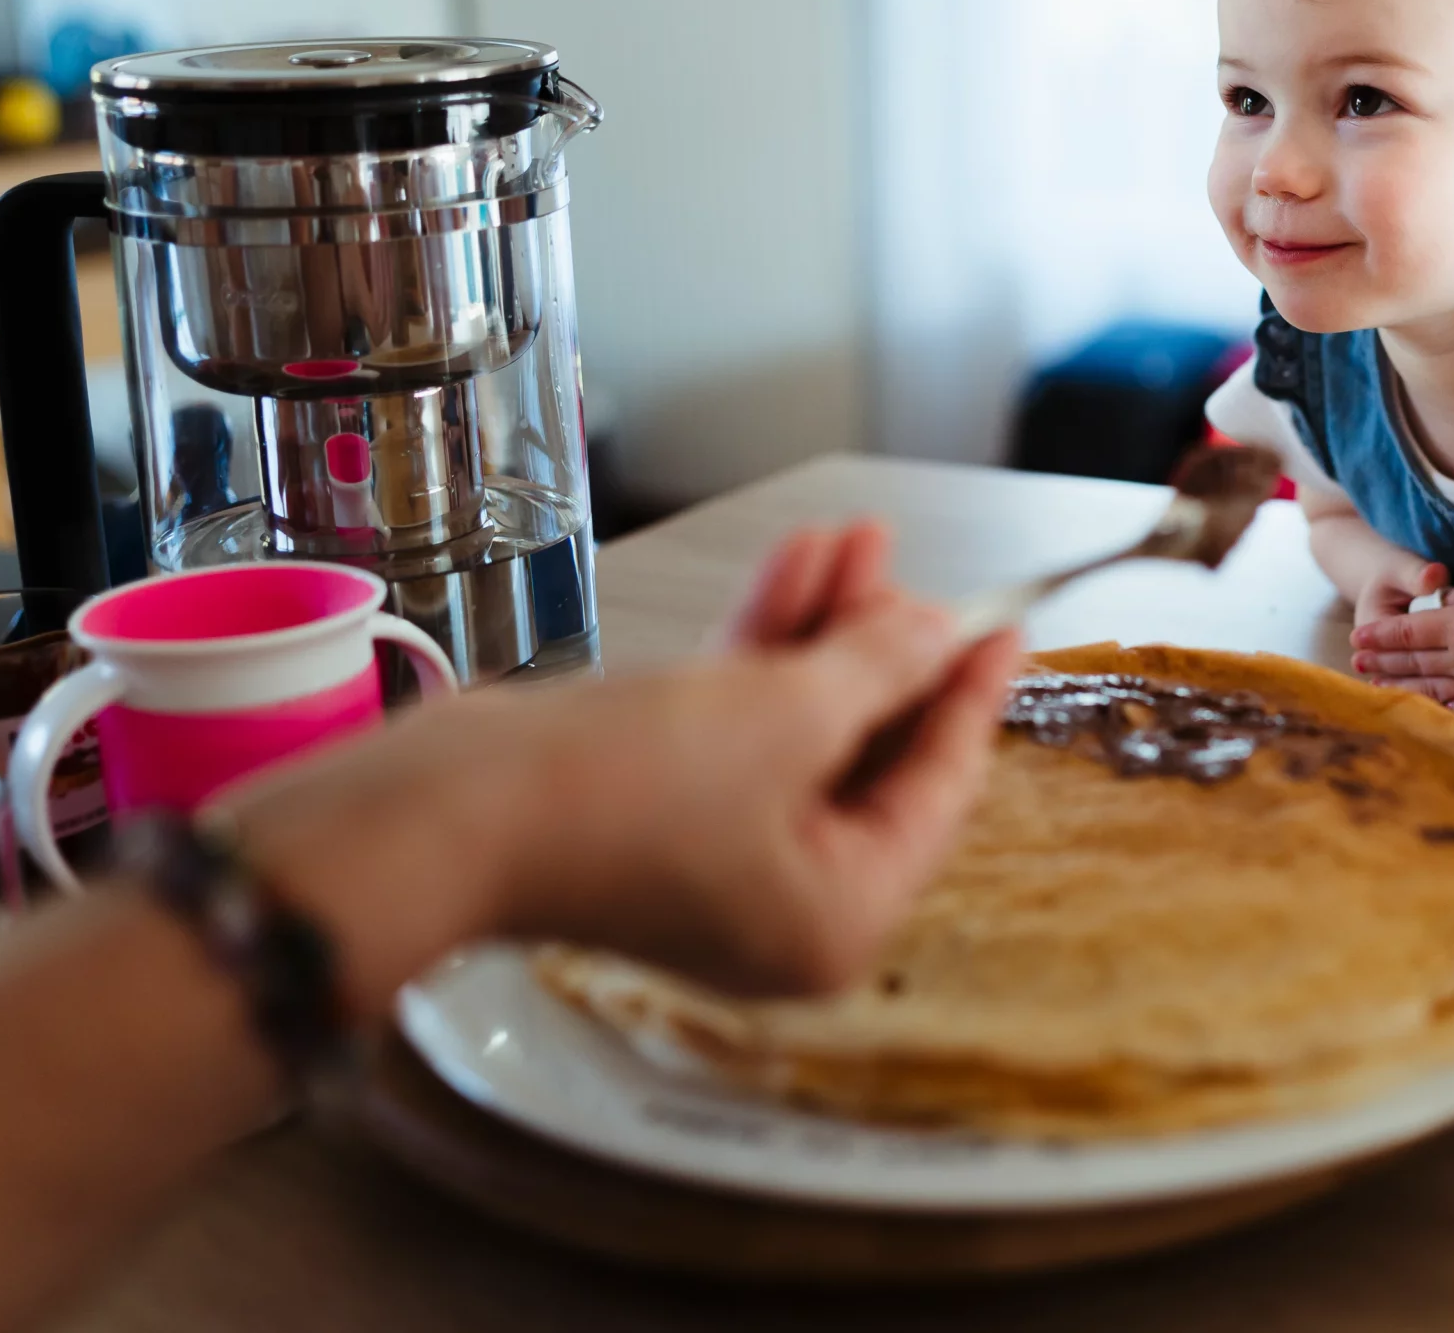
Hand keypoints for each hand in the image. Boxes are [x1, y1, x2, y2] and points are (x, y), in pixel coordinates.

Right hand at [225, 522, 1021, 1015]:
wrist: (450, 811)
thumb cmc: (623, 788)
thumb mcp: (786, 714)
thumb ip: (877, 668)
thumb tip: (937, 636)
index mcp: (839, 917)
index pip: (936, 791)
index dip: (968, 696)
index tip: (1004, 627)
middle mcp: (785, 903)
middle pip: (870, 754)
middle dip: (884, 645)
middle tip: (903, 563)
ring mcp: (717, 857)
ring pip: (802, 725)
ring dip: (826, 629)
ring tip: (852, 536)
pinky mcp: (656, 809)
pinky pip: (740, 721)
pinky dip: (766, 647)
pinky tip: (797, 564)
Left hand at [1350, 562, 1453, 717]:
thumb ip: (1449, 601)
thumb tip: (1422, 614)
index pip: (1407, 632)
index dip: (1379, 637)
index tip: (1356, 639)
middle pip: (1415, 663)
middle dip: (1382, 663)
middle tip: (1356, 664)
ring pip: (1435, 687)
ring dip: (1404, 689)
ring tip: (1378, 689)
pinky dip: (1450, 713)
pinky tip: (1430, 715)